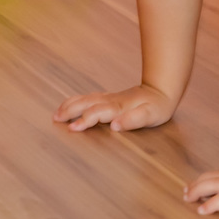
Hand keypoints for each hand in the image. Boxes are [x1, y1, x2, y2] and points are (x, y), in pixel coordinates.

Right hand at [52, 85, 174, 131]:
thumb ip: (133, 120)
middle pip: (87, 103)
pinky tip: (70, 105)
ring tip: (56, 114)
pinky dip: (76, 101)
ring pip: (86, 99)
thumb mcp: (150, 116)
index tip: (72, 128)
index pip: (98, 113)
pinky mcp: (109, 97)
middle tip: (55, 119)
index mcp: (119, 107)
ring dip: (70, 105)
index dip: (85, 120)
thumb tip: (115, 125)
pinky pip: (89, 98)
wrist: (162, 90)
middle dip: (71, 110)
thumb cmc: (157, 106)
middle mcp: (111, 100)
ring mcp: (109, 98)